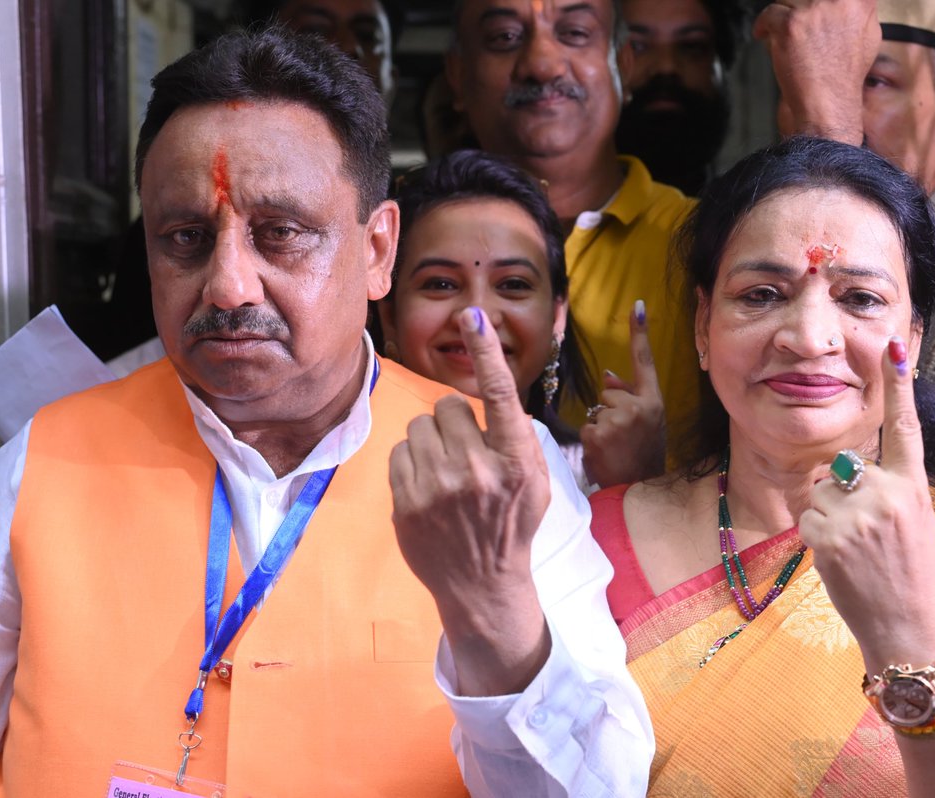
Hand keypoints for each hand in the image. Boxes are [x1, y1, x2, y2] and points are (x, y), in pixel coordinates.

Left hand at [389, 306, 550, 695]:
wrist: (484, 583)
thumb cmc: (513, 521)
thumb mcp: (535, 478)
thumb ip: (515, 434)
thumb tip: (487, 388)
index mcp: (516, 461)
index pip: (500, 395)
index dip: (486, 352)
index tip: (472, 316)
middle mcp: (478, 472)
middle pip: (448, 405)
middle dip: (454, 420)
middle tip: (466, 450)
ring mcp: (438, 489)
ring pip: (418, 426)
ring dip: (431, 440)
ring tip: (447, 471)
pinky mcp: (407, 503)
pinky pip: (399, 452)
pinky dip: (412, 462)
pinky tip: (429, 486)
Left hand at [580, 300, 666, 487]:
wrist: (638, 491)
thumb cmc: (643, 457)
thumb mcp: (648, 424)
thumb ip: (631, 398)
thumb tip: (608, 375)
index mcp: (654, 402)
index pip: (644, 362)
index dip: (640, 334)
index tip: (637, 305)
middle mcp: (639, 407)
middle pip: (609, 392)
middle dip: (610, 410)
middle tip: (623, 438)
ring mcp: (618, 419)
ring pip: (596, 410)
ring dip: (600, 427)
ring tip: (615, 448)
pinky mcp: (598, 433)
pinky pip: (587, 426)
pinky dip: (591, 441)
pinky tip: (605, 454)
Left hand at [754, 0, 878, 143]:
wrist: (828, 104)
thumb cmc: (844, 77)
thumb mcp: (868, 37)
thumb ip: (860, 12)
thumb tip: (851, 1)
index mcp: (860, 2)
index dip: (815, 4)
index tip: (808, 10)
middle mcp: (839, 2)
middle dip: (798, 8)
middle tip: (797, 26)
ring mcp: (813, 12)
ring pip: (787, 0)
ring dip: (782, 16)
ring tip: (784, 36)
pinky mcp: (791, 25)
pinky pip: (769, 13)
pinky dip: (763, 26)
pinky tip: (766, 35)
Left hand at [799, 337, 934, 675]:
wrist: (911, 629)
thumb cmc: (912, 576)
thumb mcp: (915, 523)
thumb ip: (886, 489)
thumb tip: (847, 469)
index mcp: (914, 487)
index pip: (905, 426)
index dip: (899, 383)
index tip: (893, 344)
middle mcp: (888, 494)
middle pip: (842, 467)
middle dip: (843, 495)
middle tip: (869, 537)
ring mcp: (859, 515)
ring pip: (820, 492)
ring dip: (828, 518)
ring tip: (858, 552)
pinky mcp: (831, 536)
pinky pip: (808, 518)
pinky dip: (817, 538)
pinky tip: (842, 562)